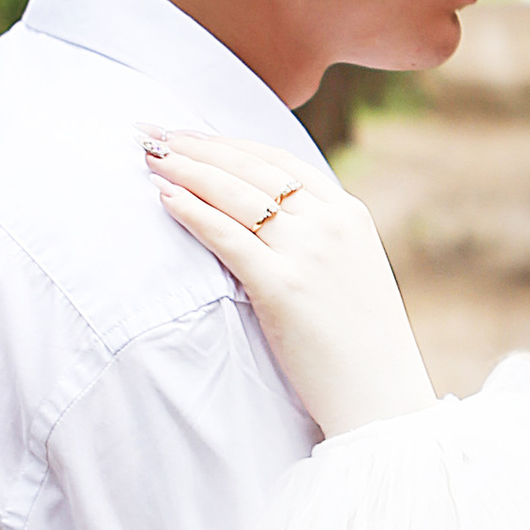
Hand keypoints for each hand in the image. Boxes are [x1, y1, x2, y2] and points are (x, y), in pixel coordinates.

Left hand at [146, 129, 435, 438]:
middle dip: (195, 145)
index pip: (278, 160)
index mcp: (350, 214)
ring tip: (148, 157)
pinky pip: (226, 236)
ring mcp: (308, 252)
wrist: (381, 397)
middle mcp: (330, 223)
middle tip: (150, 133)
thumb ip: (319, 238)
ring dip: (185, 169)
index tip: (189, 133)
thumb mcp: (351, 273)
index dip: (227, 142)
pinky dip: (192, 212)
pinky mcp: (283, 286)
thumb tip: (270, 221)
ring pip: (234, 194)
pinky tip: (163, 197)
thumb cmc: (361, 346)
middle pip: (250, 168)